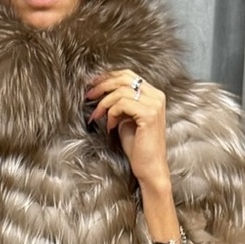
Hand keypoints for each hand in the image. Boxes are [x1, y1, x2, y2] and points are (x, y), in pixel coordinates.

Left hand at [86, 69, 171, 193]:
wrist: (149, 168)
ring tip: (97, 116)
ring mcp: (154, 104)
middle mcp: (156, 96)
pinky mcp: (149, 114)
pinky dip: (111, 113)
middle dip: (102, 86)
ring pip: (121, 91)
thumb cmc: (138, 147)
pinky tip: (111, 126)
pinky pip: (122, 104)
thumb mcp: (126, 119)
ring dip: (104, 103)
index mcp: (153, 95)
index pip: (128, 75)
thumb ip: (119, 104)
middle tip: (88, 95)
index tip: (93, 85)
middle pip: (124, 78)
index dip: (108, 77)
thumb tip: (102, 92)